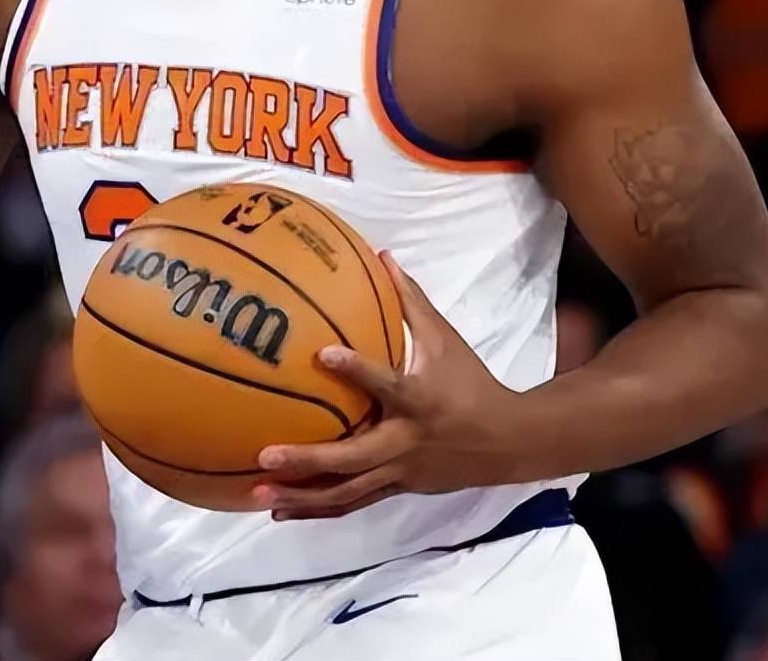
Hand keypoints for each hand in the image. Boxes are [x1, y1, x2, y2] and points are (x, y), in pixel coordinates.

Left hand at [254, 252, 529, 519]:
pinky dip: (317, 509)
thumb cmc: (470, 382)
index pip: (386, 384)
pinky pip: (353, 503)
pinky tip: (282, 511)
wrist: (507, 442)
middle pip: (352, 459)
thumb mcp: (446, 339)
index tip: (323, 354)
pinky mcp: (397, 489)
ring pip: (347, 493)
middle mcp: (405, 441)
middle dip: (308, 460)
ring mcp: (400, 472)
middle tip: (266, 455)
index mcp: (418, 400)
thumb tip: (383, 256)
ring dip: (303, 497)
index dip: (357, 370)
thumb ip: (411, 301)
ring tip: (261, 496)